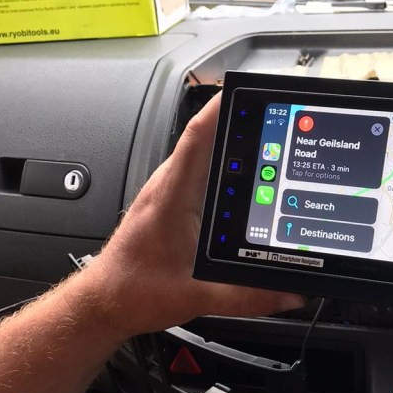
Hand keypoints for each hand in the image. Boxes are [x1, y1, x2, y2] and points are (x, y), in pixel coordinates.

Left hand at [80, 94, 302, 338]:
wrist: (104, 301)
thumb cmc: (132, 290)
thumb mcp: (197, 297)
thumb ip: (246, 296)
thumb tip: (289, 294)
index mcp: (172, 195)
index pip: (197, 135)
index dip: (222, 107)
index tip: (247, 91)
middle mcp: (168, 186)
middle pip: (205, 138)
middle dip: (239, 121)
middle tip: (273, 114)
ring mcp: (167, 191)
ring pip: (202, 155)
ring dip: (230, 145)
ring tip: (267, 140)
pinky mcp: (169, 202)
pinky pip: (198, 172)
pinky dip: (221, 168)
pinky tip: (243, 182)